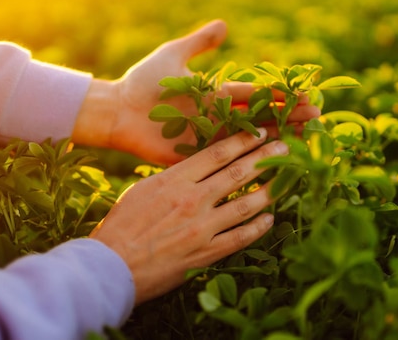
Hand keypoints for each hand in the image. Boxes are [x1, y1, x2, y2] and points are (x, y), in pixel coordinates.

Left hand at [72, 20, 319, 164]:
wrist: (118, 110)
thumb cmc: (143, 82)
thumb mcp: (173, 56)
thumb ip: (198, 43)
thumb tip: (224, 26)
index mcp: (216, 94)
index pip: (257, 94)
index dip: (281, 95)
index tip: (307, 95)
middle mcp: (218, 116)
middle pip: (261, 117)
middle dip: (289, 117)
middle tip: (317, 117)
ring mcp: (209, 137)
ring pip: (250, 139)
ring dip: (277, 138)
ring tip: (304, 139)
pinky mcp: (196, 156)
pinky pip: (227, 158)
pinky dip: (249, 160)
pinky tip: (271, 162)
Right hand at [90, 129, 287, 303]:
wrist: (111, 265)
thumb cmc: (121, 225)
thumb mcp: (143, 189)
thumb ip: (172, 177)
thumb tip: (194, 167)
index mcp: (175, 179)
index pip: (217, 153)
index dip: (242, 141)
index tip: (260, 132)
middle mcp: (193, 200)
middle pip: (237, 173)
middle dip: (265, 158)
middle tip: (285, 148)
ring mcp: (201, 228)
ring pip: (246, 204)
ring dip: (270, 190)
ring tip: (287, 180)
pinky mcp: (205, 254)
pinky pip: (240, 238)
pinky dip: (258, 228)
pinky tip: (271, 219)